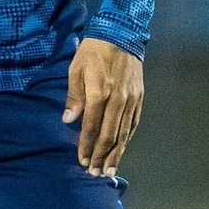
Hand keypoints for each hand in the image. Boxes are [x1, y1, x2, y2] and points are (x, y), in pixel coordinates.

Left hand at [63, 38, 143, 177]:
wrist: (121, 35)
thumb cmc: (92, 51)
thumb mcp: (76, 69)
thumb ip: (73, 97)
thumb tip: (69, 120)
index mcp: (99, 93)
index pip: (92, 127)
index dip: (86, 146)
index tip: (80, 160)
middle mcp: (118, 100)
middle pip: (110, 136)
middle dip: (100, 156)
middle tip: (94, 173)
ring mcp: (131, 101)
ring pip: (124, 134)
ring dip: (116, 154)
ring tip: (108, 170)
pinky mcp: (140, 99)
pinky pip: (133, 124)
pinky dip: (126, 140)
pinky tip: (121, 150)